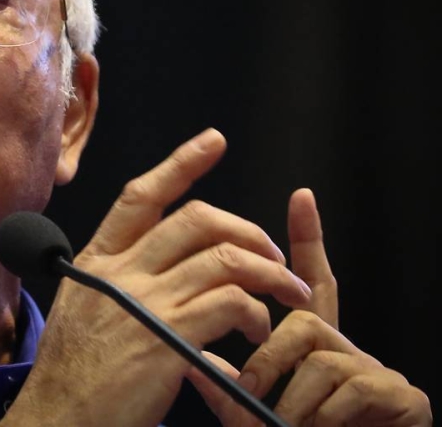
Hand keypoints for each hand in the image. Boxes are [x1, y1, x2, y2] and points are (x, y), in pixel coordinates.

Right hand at [5, 129, 313, 426]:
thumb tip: (159, 268)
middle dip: (247, 229)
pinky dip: (256, 313)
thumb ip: (119, 282)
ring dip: (268, 274)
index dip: (180, 164)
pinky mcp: (168, 338)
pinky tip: (258, 332)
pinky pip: (230, 303)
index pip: (141, 196)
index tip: (214, 141)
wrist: (59, 418)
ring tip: (286, 295)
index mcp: (99, 262)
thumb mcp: (84, 310)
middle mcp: (121, 273)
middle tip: (273, 252)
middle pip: (195, 220)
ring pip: (224, 259)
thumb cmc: (73, 374)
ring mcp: (144, 303)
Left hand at [189, 189, 432, 425]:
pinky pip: (352, 388)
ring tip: (286, 426)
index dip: (308, 240)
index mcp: (315, 349)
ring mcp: (380, 372)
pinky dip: (323, 417)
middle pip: (302, 321)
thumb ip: (228, 383)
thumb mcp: (254, 413)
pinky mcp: (405, 398)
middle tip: (253, 395)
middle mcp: (349, 350)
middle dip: (269, 358)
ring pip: (320, 358)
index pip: (310, 285)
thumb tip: (194, 356)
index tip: (301, 196)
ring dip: (292, 400)